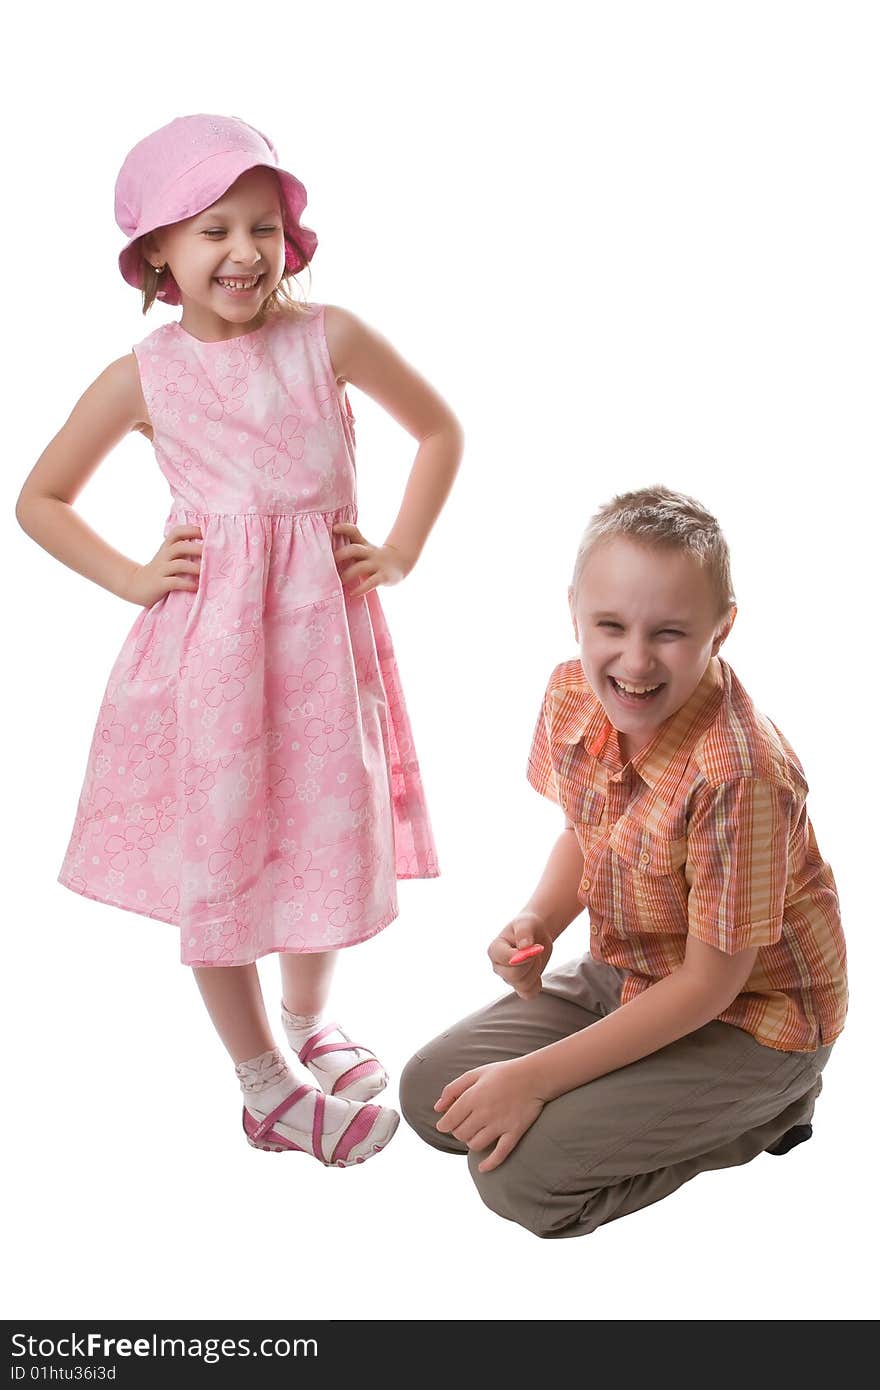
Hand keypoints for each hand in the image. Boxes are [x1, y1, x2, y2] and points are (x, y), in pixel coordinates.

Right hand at [122, 525, 202, 607]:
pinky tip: (197, 587)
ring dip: (195, 568)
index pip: (178, 531)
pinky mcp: (159, 584)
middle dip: (198, 549)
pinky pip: (174, 582)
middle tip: (215, 554)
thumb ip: (183, 550)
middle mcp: (164, 556)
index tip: (210, 533)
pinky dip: (188, 584)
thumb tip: (210, 546)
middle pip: (180, 546)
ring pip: (179, 564)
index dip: (193, 530)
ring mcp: (161, 570)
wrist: (135, 586)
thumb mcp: (168, 557)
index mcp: (167, 547)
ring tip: (207, 573)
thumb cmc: (160, 571)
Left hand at [332, 523, 410, 596]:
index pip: (354, 532)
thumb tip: (325, 548)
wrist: (399, 563)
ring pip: (361, 567)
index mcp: (363, 545)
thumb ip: (349, 547)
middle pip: (355, 549)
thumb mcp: (364, 548)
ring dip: (349, 574)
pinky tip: (353, 593)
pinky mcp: (383, 577)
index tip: (334, 528)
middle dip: (342, 554)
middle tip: (329, 562)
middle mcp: (369, 553)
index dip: (345, 528)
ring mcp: (377, 565)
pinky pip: (372, 582)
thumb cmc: (373, 558)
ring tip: (340, 581)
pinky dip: (362, 588)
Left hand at [434, 1058, 545, 1172]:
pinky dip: (489, 1164)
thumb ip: (453, 1089)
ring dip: (471, 1142)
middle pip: (461, 1134)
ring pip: (476, 1144)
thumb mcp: (475, 1074)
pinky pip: (500, 1154)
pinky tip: (482, 1167)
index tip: (446, 1124)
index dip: (444, 1125)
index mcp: (473, 1097)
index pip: (449, 1121)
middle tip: (464, 1125)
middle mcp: (484, 1112)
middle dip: (458, 1132)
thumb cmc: (503, 1073)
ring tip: (476, 1134)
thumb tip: (437, 1108)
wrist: (535, 1075)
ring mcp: (500, 1124)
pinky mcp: (514, 1132)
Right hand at [488, 911, 553, 999]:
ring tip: (534, 958)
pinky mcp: (519, 986)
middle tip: (535, 950)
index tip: (534, 945)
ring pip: (523, 986)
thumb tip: (525, 947)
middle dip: (531, 963)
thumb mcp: (526, 923)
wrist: (536, 933)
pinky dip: (537, 984)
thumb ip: (524, 933)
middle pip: (514, 976)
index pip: (508, 961)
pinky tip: (536, 971)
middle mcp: (498, 967)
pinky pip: (529, 994)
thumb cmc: (528, 926)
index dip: (525, 956)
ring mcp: (508, 978)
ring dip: (535, 971)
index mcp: (494, 951)